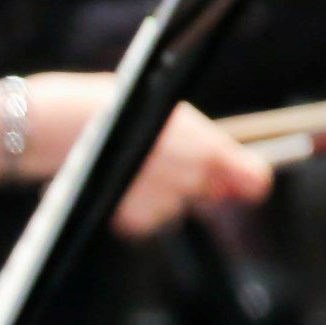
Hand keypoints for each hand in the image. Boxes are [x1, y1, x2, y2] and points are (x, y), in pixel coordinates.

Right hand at [115, 107, 270, 237]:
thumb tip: (233, 166)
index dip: (248, 180)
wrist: (69, 123)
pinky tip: (120, 182)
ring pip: (176, 207)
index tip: (241, 177)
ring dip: (161, 192)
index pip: (255, 181)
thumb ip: (207, 142)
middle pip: (213, 194)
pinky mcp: (135, 220)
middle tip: (165, 159)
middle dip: (197, 181)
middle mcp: (195, 181)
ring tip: (134, 164)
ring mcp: (165, 203)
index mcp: (211, 150)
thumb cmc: (121, 105)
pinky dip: (134, 205)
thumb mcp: (174, 111)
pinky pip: (145, 218)